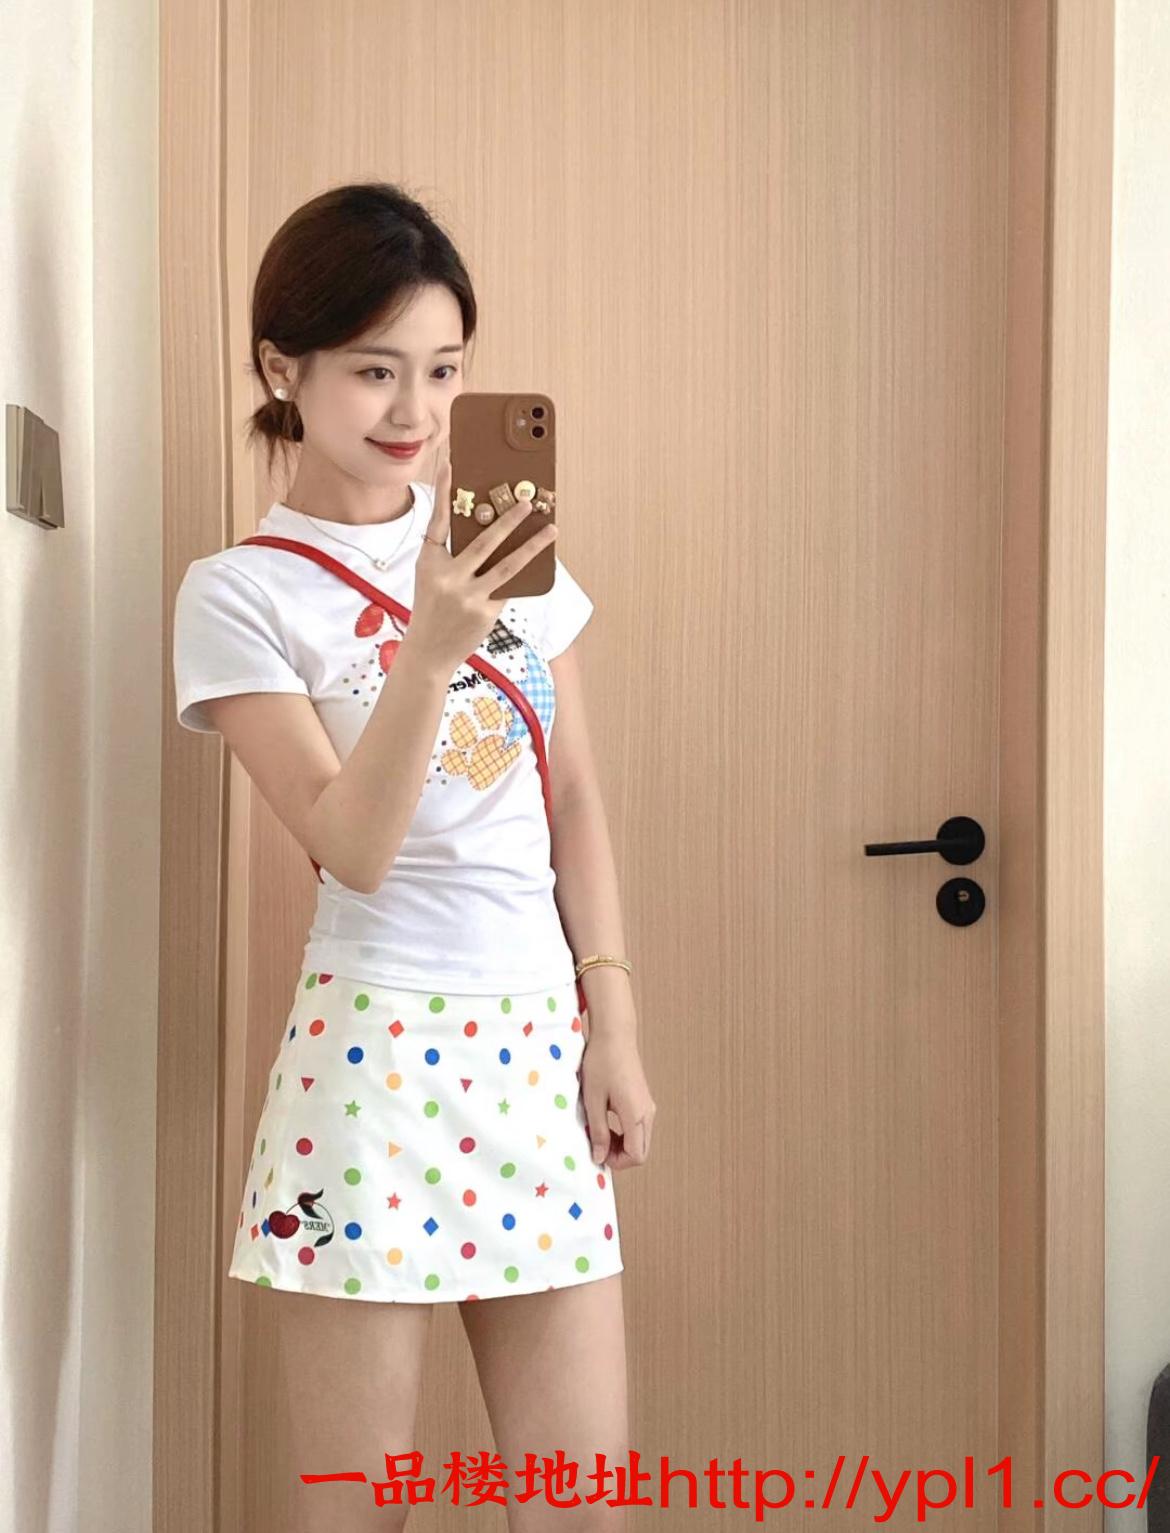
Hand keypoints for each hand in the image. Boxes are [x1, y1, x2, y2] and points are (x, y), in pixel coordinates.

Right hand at [406, 447, 556, 673]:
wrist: (428, 653)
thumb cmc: (432, 609)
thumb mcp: (432, 577)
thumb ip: (452, 555)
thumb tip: (487, 529)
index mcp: (430, 562)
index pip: (438, 520)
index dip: (443, 491)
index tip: (450, 462)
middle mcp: (448, 577)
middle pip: (484, 541)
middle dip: (509, 519)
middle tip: (528, 502)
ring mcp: (468, 596)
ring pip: (508, 565)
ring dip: (533, 546)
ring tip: (552, 529)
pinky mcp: (485, 613)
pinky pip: (509, 587)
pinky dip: (522, 575)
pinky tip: (538, 563)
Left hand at [579, 1020, 656, 1171]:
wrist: (615, 1035)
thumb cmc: (602, 1063)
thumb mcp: (593, 1100)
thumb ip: (598, 1131)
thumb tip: (599, 1157)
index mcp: (636, 1115)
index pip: (636, 1156)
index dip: (617, 1162)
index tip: (597, 1152)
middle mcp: (647, 1113)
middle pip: (641, 1151)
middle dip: (619, 1155)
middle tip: (597, 1144)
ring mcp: (647, 1106)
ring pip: (640, 1140)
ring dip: (621, 1144)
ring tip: (598, 1131)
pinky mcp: (643, 1100)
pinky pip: (638, 1127)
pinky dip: (624, 1133)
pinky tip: (606, 1120)